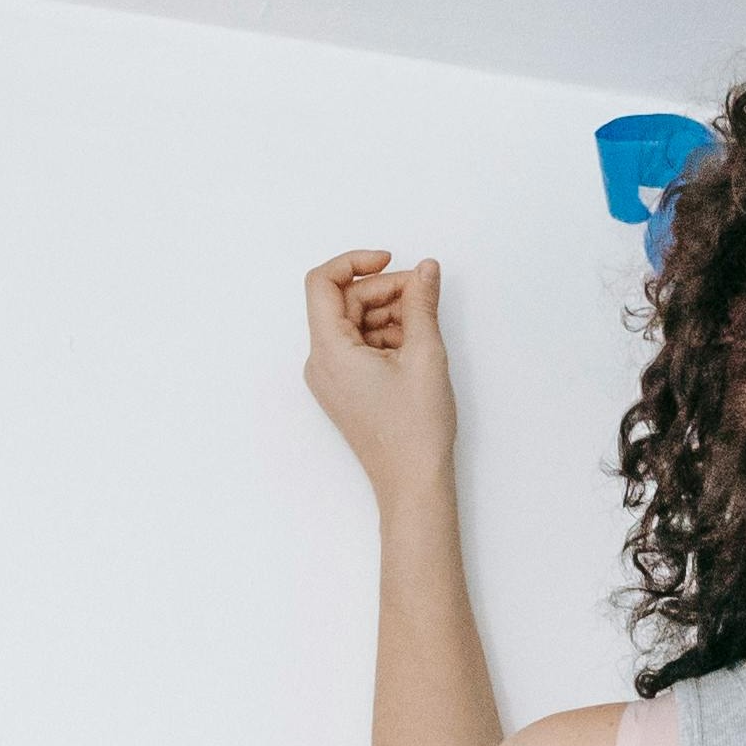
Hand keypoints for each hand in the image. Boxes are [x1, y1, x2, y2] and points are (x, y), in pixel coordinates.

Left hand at [301, 248, 455, 497]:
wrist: (413, 484)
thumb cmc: (415, 431)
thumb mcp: (425, 355)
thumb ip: (422, 303)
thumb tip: (425, 269)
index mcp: (329, 351)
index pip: (323, 282)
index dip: (356, 261)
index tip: (391, 261)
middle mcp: (320, 363)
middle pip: (343, 301)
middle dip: (383, 290)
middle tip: (423, 294)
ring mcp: (331, 378)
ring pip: (353, 323)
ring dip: (388, 314)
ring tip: (424, 328)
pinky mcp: (345, 389)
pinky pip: (358, 346)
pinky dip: (385, 336)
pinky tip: (415, 347)